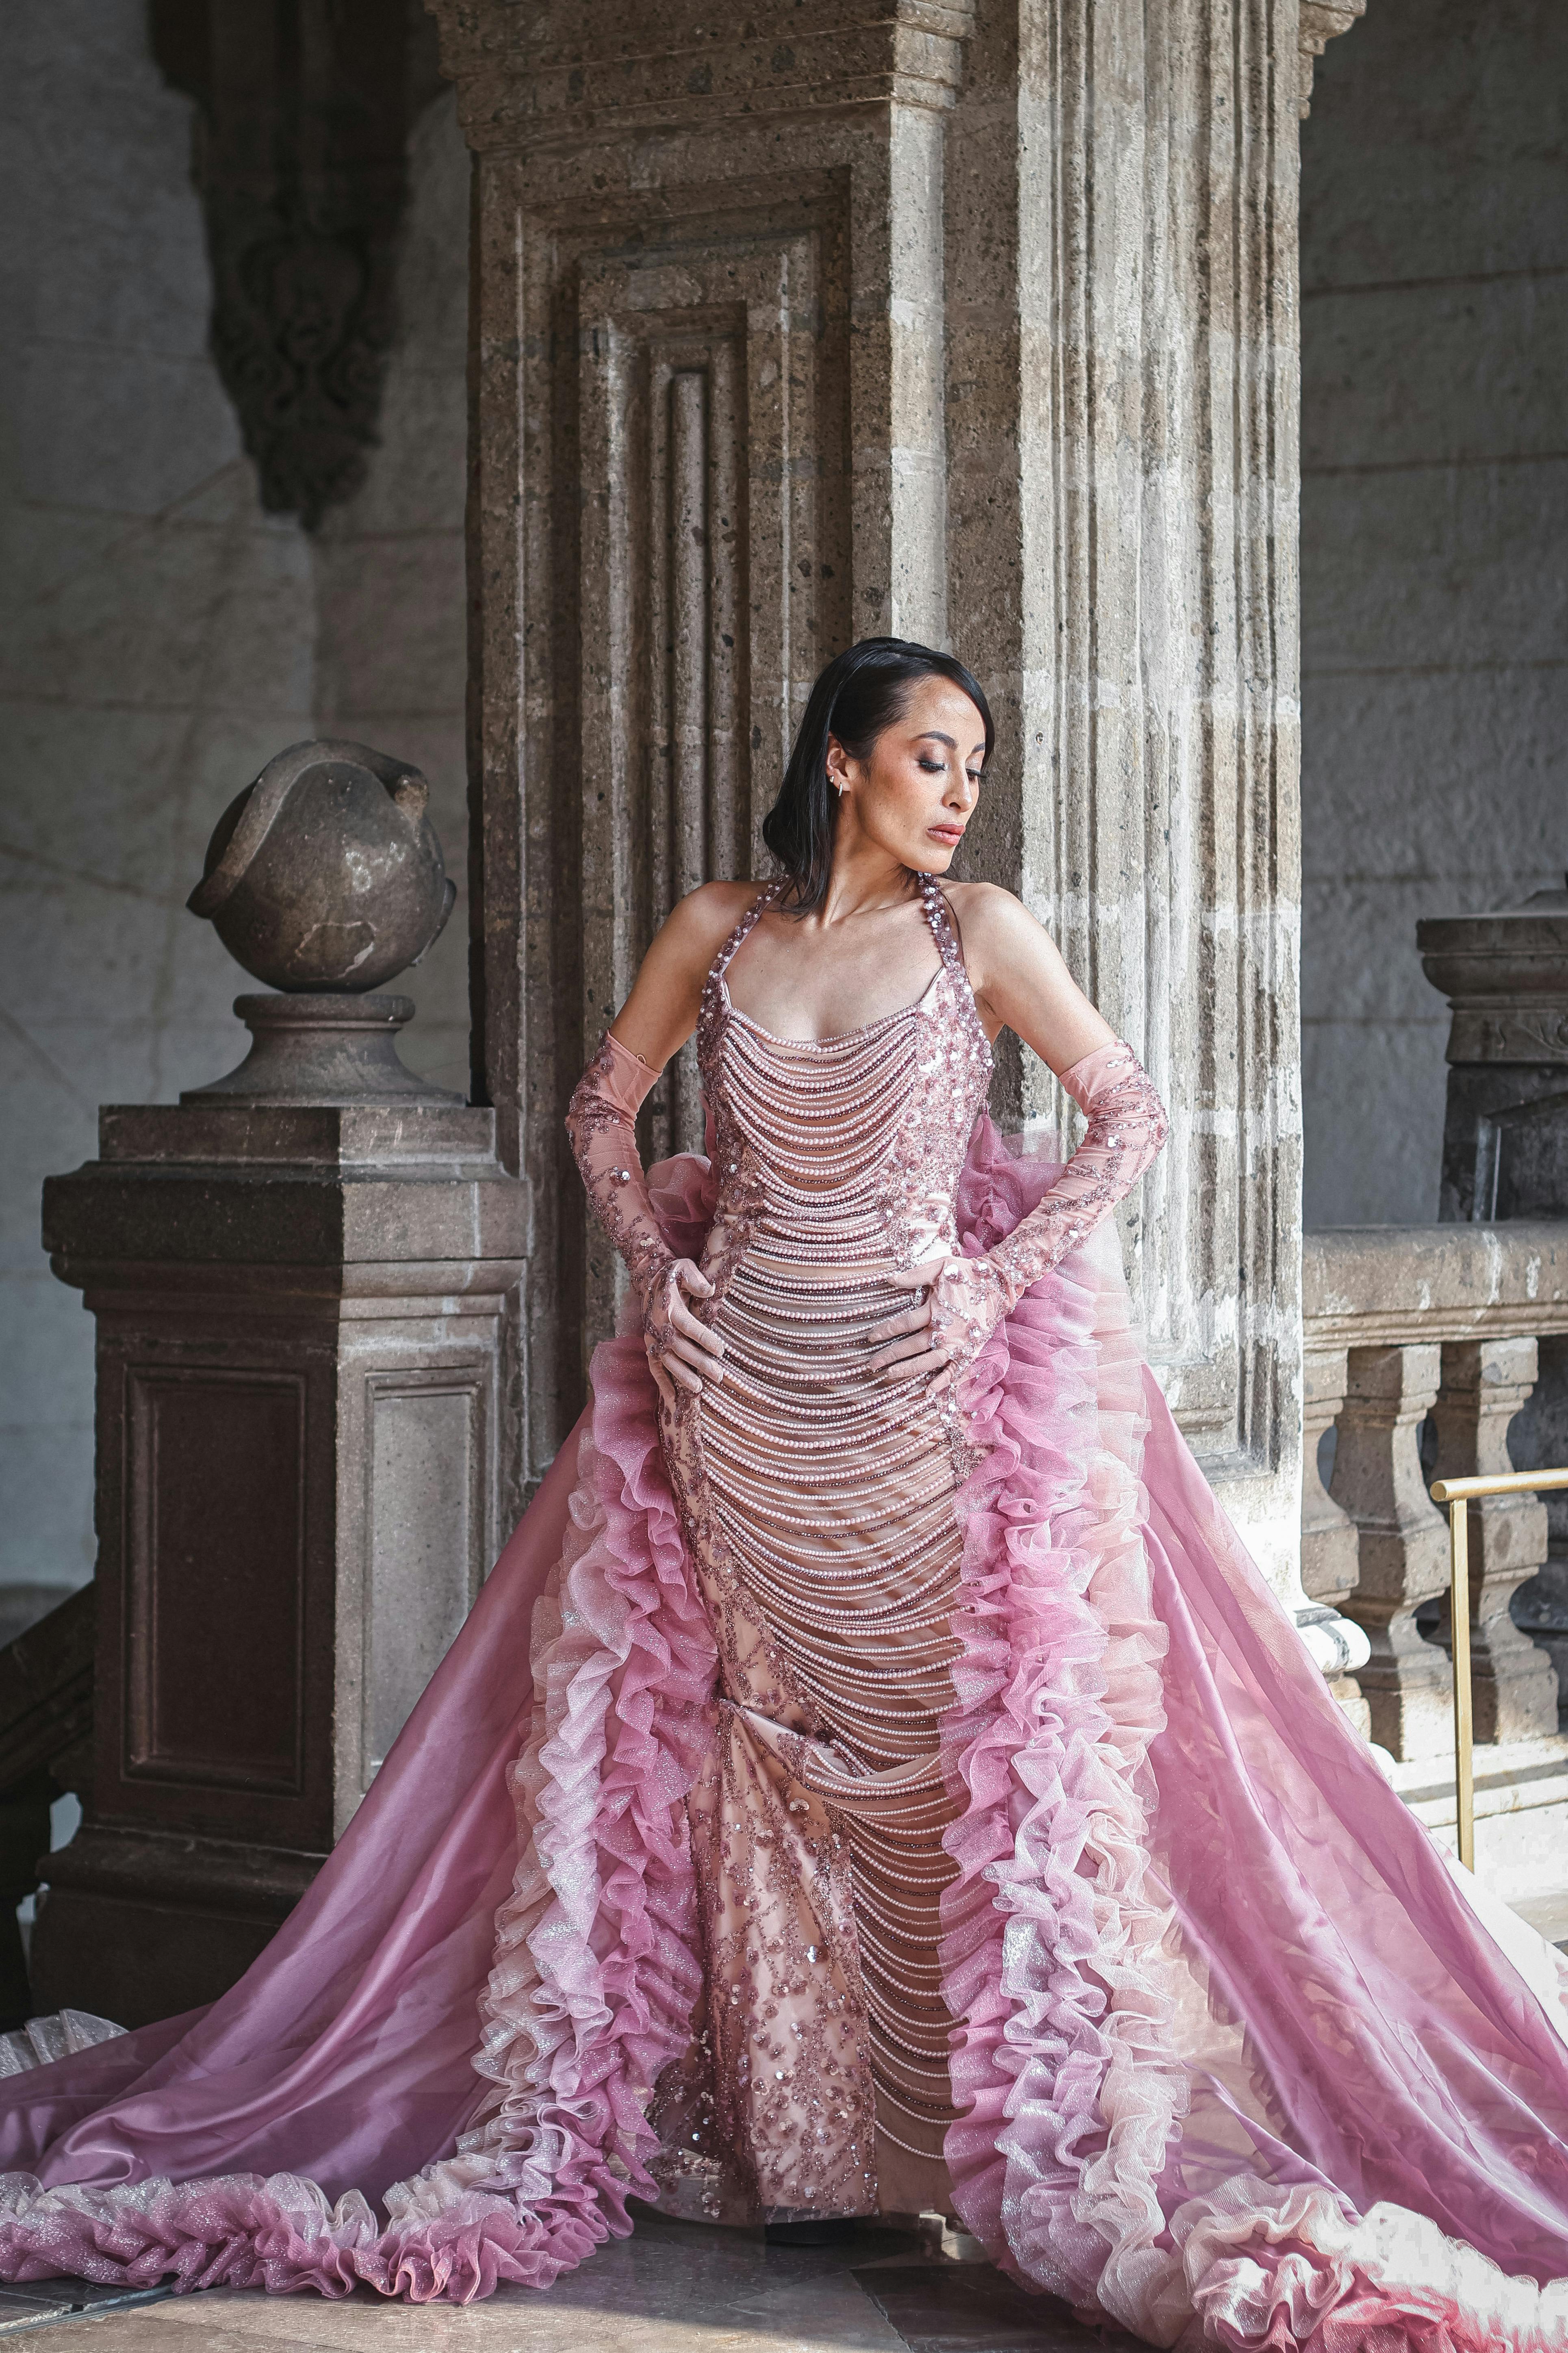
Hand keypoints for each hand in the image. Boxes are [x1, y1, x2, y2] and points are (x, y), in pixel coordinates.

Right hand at [641, 1258, 725, 1406]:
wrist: (650, 1281)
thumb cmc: (674, 1275)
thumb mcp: (684, 1268)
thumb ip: (695, 1278)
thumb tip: (709, 1289)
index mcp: (669, 1307)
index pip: (687, 1325)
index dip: (703, 1338)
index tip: (720, 1349)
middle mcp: (658, 1326)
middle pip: (679, 1347)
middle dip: (698, 1362)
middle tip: (718, 1375)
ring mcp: (652, 1338)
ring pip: (667, 1361)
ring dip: (682, 1376)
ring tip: (699, 1389)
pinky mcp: (650, 1346)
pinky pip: (655, 1368)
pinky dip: (663, 1383)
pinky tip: (673, 1399)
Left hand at [866, 1252, 1012, 1394]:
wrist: (999, 1283)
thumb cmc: (967, 1273)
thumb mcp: (940, 1266)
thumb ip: (915, 1275)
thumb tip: (890, 1279)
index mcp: (936, 1309)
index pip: (904, 1323)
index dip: (885, 1330)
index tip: (870, 1337)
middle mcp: (946, 1329)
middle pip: (912, 1346)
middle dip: (890, 1355)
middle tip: (872, 1365)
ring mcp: (959, 1342)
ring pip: (930, 1361)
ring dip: (909, 1369)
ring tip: (890, 1375)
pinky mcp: (970, 1350)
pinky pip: (956, 1370)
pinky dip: (943, 1382)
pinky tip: (929, 1392)